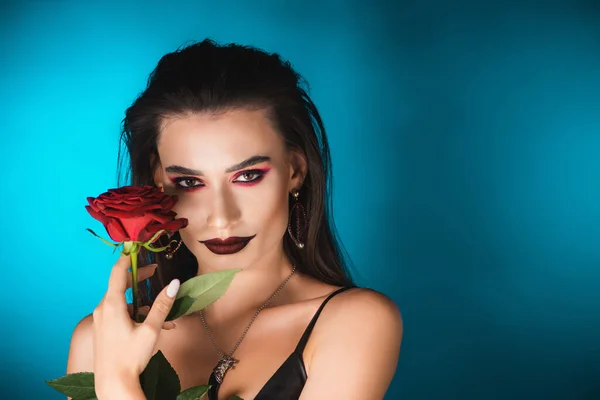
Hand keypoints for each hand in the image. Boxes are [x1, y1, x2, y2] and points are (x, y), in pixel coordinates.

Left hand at [92, 254, 180, 397]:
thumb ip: (162, 305)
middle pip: (120, 286)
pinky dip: (135, 315)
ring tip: (163, 314)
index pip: (117, 272)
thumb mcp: (150, 330)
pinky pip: (119, 315)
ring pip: (123, 303)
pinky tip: (153, 327)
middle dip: (139, 279)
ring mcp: (101, 320)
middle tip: (154, 273)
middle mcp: (102, 309)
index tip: (137, 250)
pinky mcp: (102, 330)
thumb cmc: (130, 357)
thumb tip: (174, 284)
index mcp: (112, 305)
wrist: (113, 383)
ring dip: (142, 303)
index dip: (128, 259)